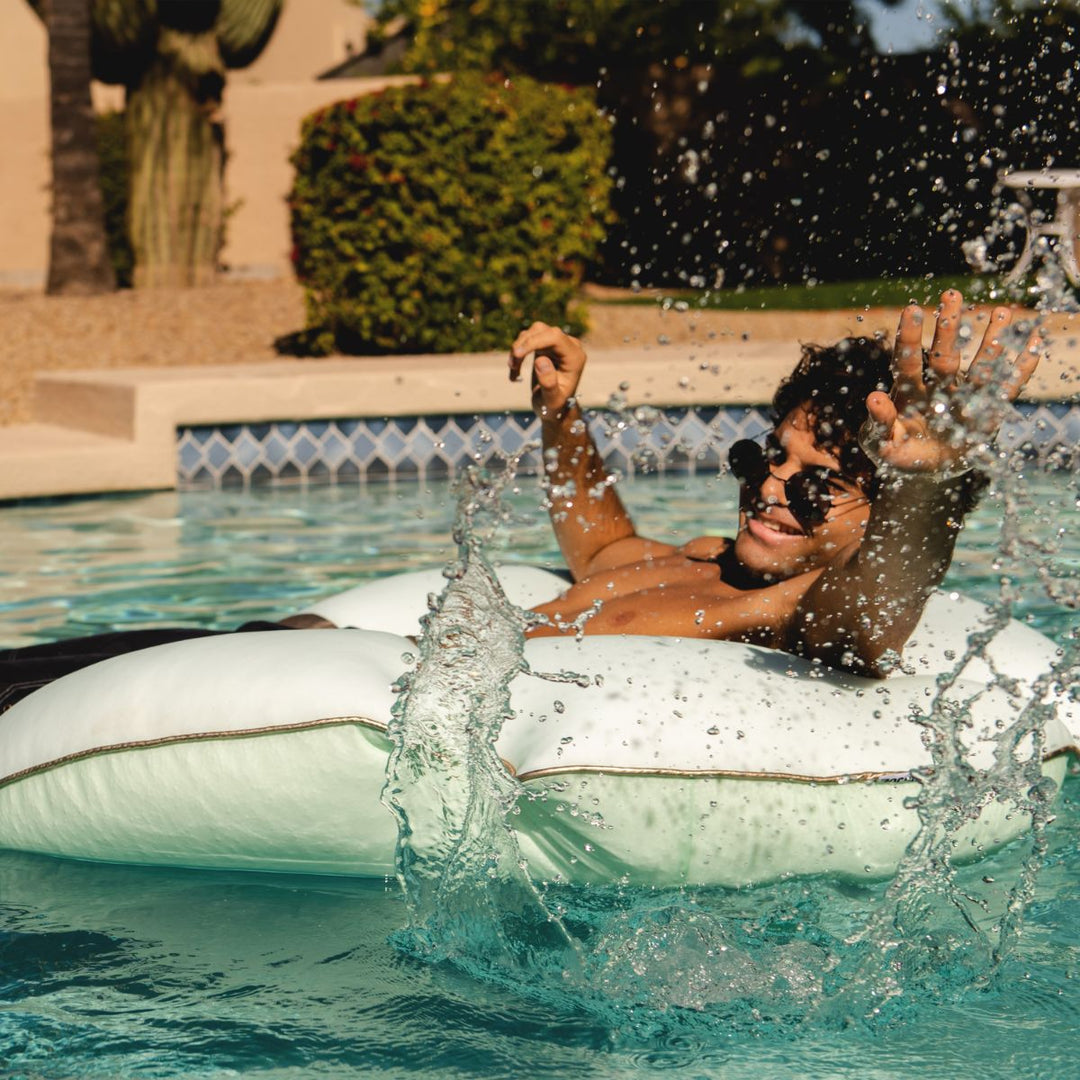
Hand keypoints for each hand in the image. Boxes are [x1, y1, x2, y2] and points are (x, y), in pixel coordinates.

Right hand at [509, 322, 586, 419]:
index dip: (534, 341)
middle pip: (542, 331)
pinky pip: (529, 339)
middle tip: (512, 366)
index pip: (554, 337)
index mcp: (574, 357)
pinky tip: (515, 371)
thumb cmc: (555, 406)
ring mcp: (558, 344)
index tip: (517, 354)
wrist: (555, 408)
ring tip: (513, 370)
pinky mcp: (547, 345)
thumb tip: (541, 360)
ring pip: (533, 332)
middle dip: (523, 346)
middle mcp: (569, 346)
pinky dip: (518, 352)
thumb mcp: (552, 401)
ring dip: (518, 348)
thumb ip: (549, 383)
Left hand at [862, 290, 1042, 477]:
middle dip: (949, 325)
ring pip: (978, 364)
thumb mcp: (883, 443)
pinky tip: (1034, 343)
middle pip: (944, 352)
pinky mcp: (986, 411)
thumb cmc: (898, 453)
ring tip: (1002, 313)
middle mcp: (937, 386)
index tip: (911, 310)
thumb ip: (880, 422)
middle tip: (952, 293)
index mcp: (909, 390)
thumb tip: (873, 397)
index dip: (909, 336)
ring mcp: (963, 396)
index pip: (907, 359)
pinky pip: (1005, 388)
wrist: (924, 472)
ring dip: (990, 340)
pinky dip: (1020, 368)